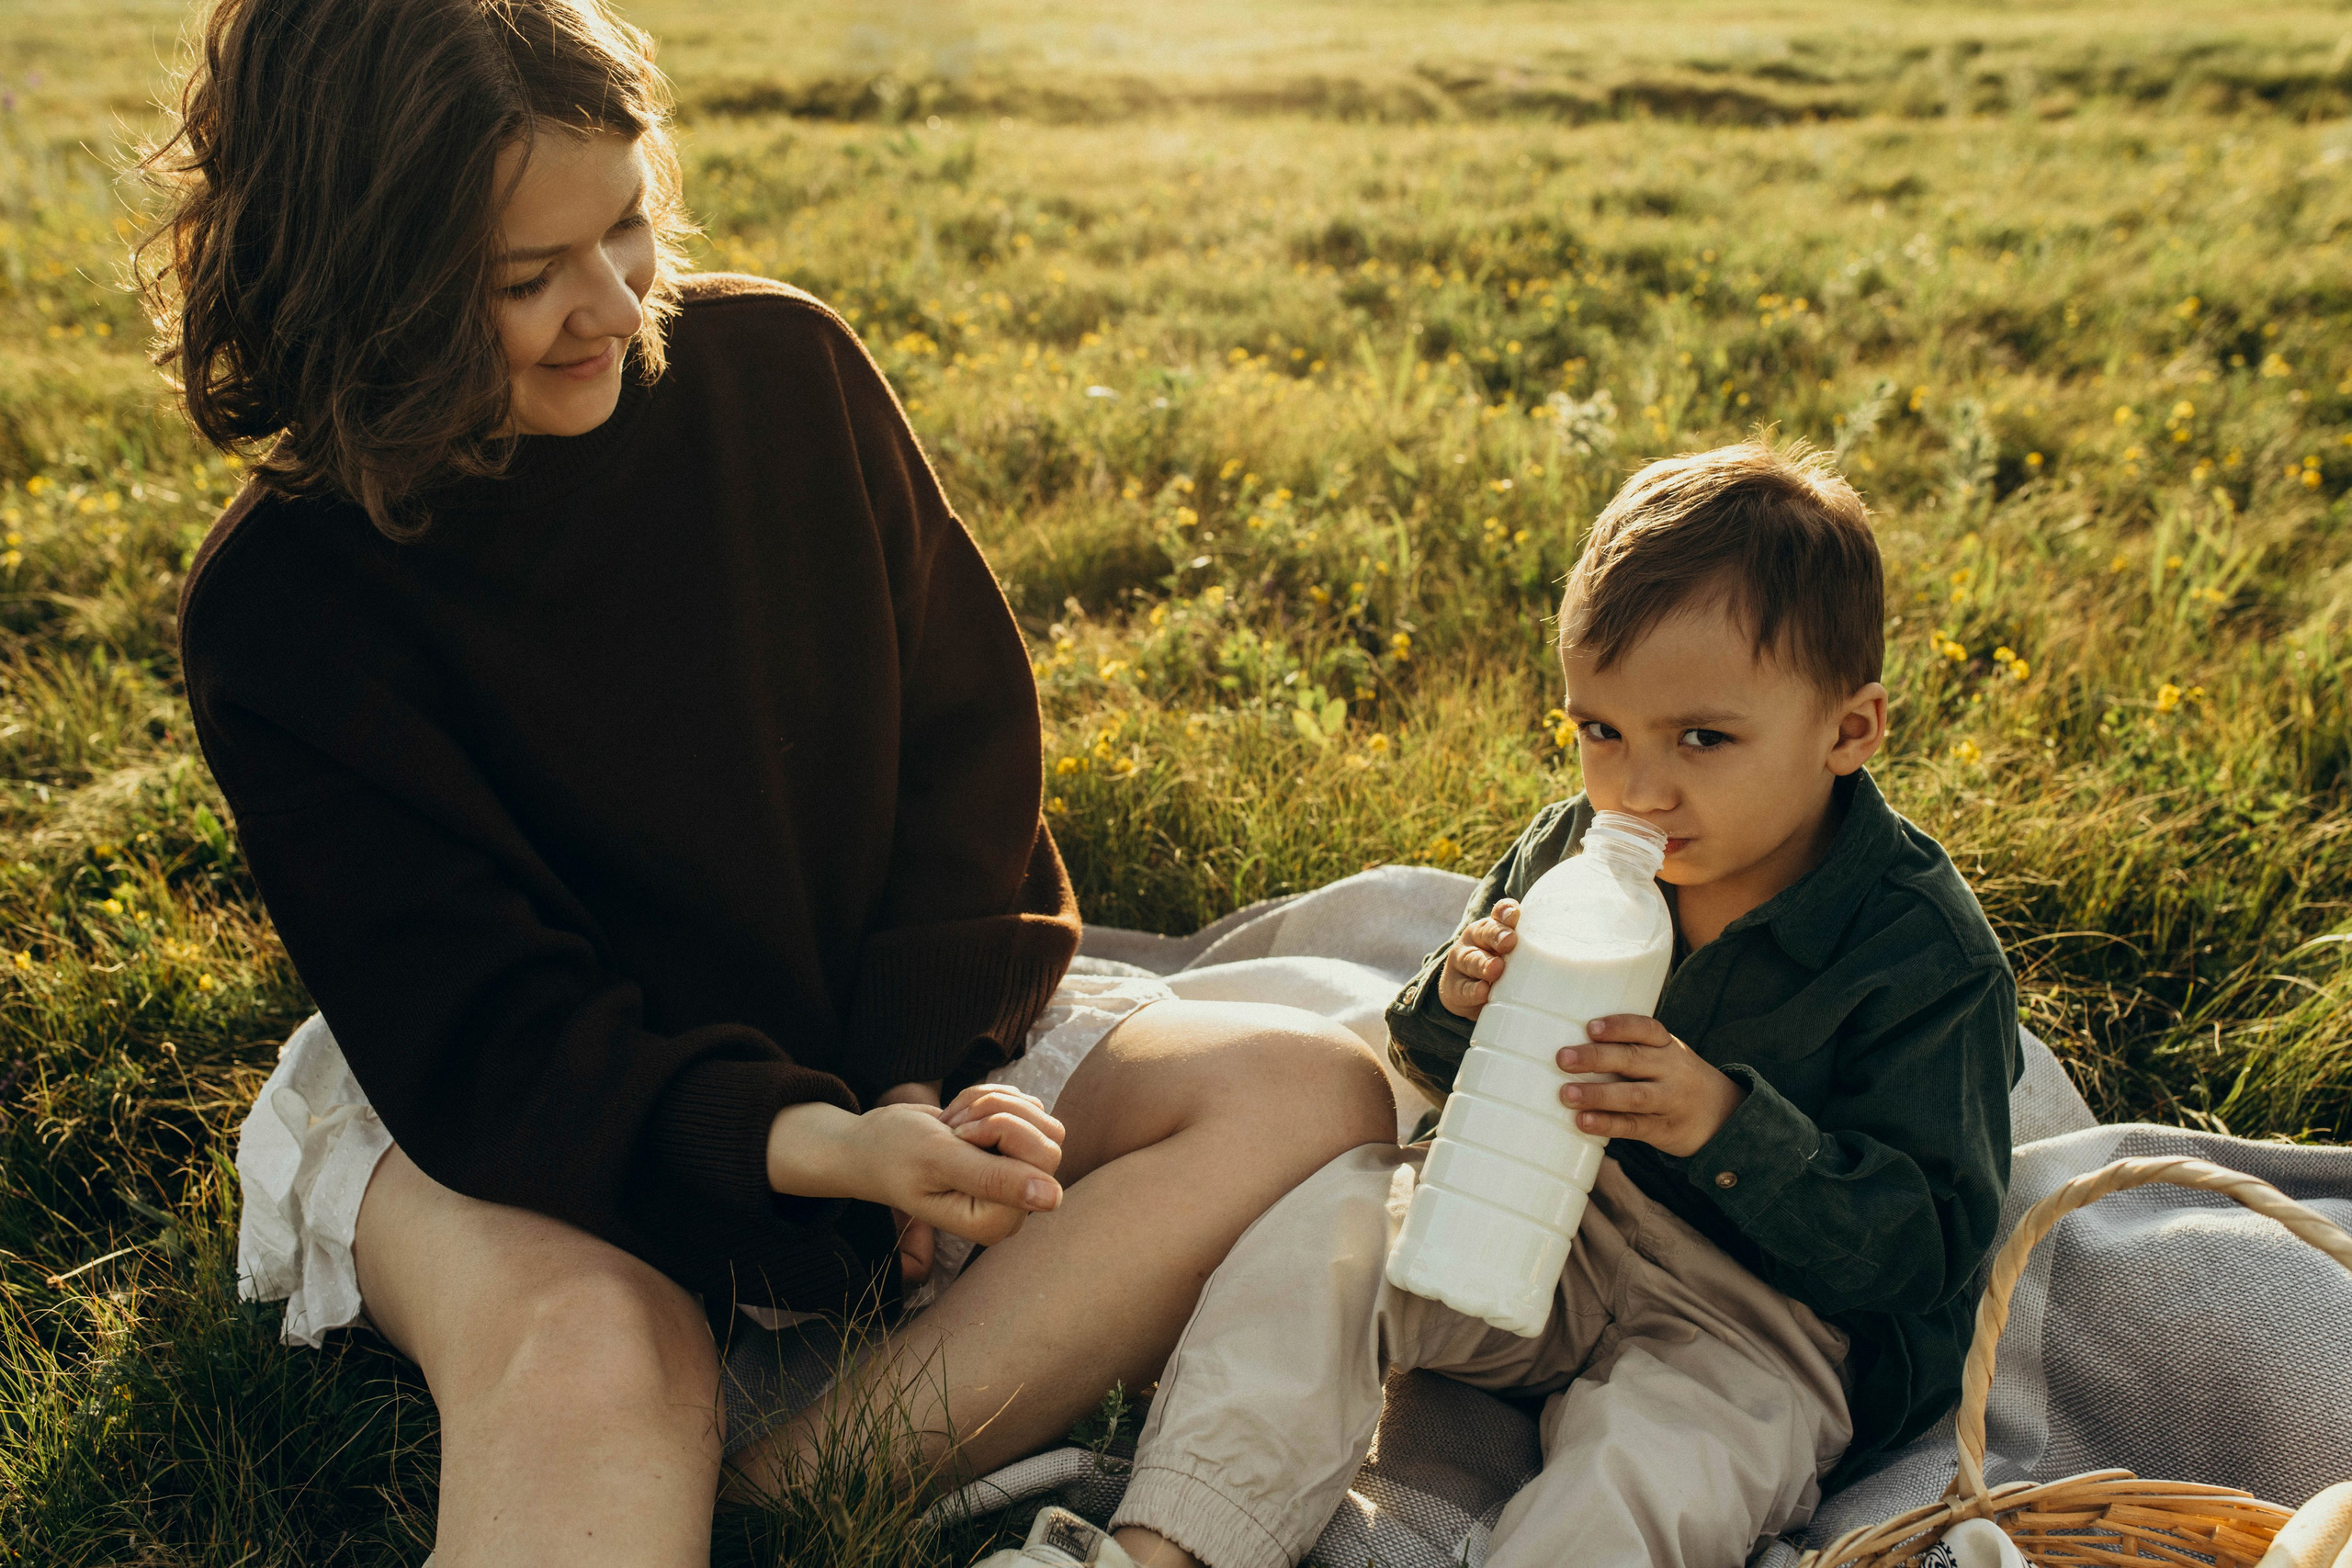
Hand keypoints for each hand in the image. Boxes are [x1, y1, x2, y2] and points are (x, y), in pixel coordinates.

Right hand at [873, 1080, 1067, 1284]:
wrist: (875, 1144)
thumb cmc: (897, 1155)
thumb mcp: (940, 1162)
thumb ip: (994, 1180)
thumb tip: (1054, 1198)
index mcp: (995, 1222)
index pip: (1043, 1163)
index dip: (1000, 1132)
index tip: (958, 1137)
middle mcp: (1013, 1206)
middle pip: (1050, 1140)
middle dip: (999, 1115)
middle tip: (955, 1127)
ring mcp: (1016, 1179)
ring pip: (1041, 1119)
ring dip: (993, 1105)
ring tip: (953, 1125)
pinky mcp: (1015, 1151)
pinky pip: (1029, 1107)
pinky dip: (991, 1098)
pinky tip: (959, 1118)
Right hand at [1438, 900, 1519, 1020]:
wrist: (1468, 993)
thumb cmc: (1500, 967)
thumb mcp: (1514, 956)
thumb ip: (1531, 949)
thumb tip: (1566, 952)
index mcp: (1494, 927)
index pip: (1500, 914)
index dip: (1507, 912)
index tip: (1515, 914)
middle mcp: (1476, 940)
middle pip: (1486, 933)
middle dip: (1498, 935)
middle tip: (1510, 941)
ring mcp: (1462, 962)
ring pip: (1472, 960)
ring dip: (1484, 964)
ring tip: (1496, 969)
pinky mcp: (1455, 988)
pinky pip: (1464, 989)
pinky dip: (1474, 991)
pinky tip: (1483, 992)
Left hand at [1556, 1015, 1746, 1157]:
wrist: (1724, 1115)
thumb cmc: (1675, 1078)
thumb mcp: (1665, 1056)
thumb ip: (1630, 1050)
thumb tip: (1571, 1047)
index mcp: (1667, 1046)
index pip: (1646, 1029)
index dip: (1619, 1027)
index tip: (1591, 1028)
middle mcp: (1670, 1070)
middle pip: (1633, 1060)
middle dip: (1596, 1058)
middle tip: (1562, 1058)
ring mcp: (1669, 1101)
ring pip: (1633, 1096)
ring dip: (1597, 1095)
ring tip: (1566, 1094)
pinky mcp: (1664, 1129)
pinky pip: (1634, 1126)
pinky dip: (1607, 1123)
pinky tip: (1583, 1121)